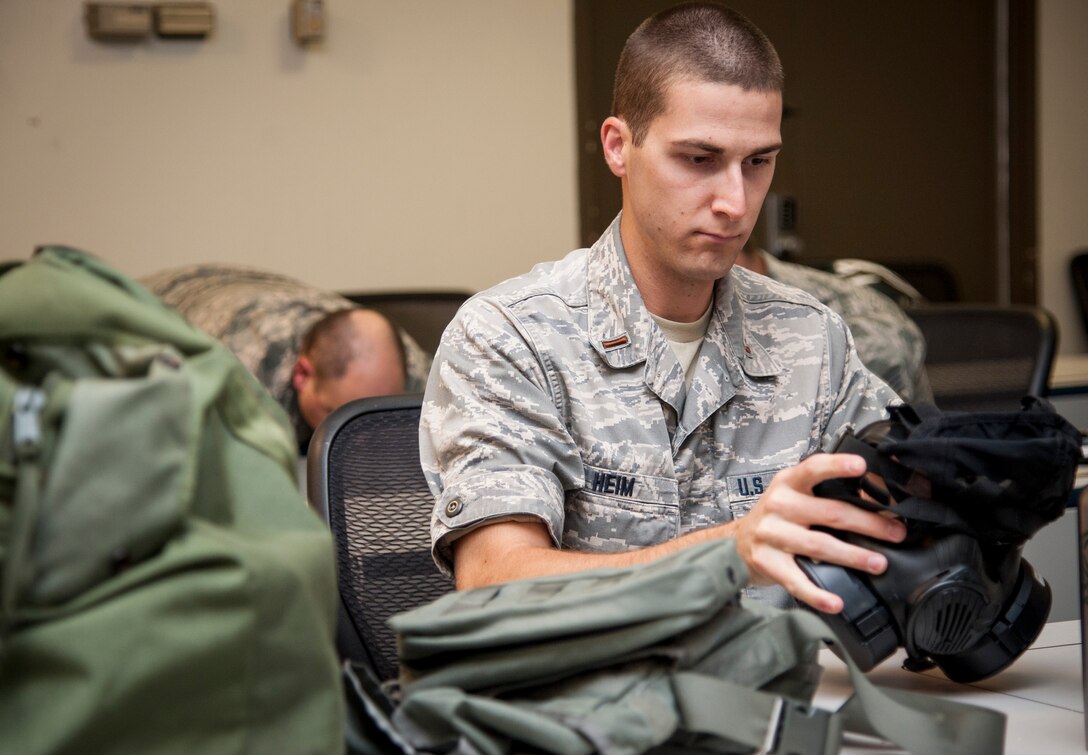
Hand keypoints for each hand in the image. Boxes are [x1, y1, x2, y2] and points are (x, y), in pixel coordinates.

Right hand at [730, 453, 906, 612]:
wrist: (737, 543)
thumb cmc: (776, 517)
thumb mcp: (794, 494)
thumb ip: (826, 493)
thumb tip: (877, 498)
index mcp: (788, 483)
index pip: (813, 469)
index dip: (837, 466)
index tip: (861, 466)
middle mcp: (778, 505)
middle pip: (829, 513)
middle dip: (868, 524)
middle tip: (895, 533)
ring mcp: (771, 535)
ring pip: (818, 546)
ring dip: (852, 556)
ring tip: (878, 563)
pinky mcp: (768, 563)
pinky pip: (796, 581)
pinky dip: (817, 594)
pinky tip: (836, 602)